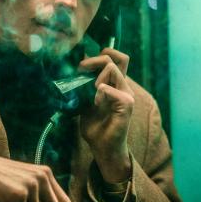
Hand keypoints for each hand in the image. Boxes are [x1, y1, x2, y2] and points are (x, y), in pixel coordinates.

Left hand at [78, 47, 133, 182]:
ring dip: (97, 76)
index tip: (84, 65)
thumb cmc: (95, 125)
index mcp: (115, 83)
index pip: (116, 57)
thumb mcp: (85, 99)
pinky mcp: (126, 105)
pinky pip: (114, 91)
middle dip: (96, 59)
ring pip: (114, 69)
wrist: (102, 147)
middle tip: (81, 69)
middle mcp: (123, 86)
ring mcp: (126, 95)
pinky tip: (96, 103)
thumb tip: (74, 68)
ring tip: (91, 90)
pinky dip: (102, 93)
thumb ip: (85, 85)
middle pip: (119, 58)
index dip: (101, 54)